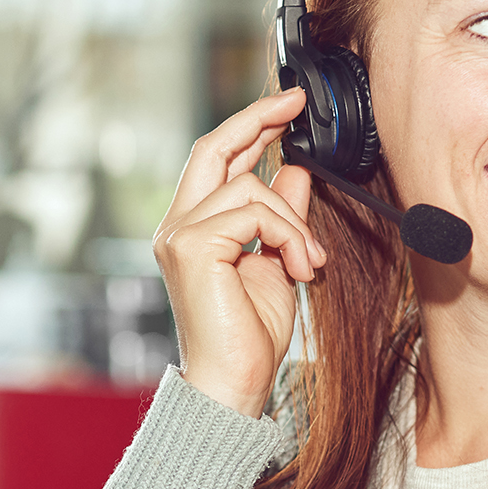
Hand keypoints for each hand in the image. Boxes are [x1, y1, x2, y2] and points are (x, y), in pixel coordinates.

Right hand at [153, 87, 323, 417]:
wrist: (234, 386)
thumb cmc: (250, 338)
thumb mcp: (278, 263)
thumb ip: (282, 216)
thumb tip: (294, 170)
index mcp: (191, 230)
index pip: (215, 160)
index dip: (250, 126)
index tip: (288, 106)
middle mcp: (176, 227)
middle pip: (213, 148)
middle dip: (257, 118)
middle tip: (297, 102)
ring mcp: (179, 235)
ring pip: (250, 186)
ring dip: (294, 221)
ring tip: (311, 263)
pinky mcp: (192, 247)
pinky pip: (255, 213)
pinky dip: (289, 234)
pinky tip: (302, 268)